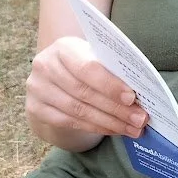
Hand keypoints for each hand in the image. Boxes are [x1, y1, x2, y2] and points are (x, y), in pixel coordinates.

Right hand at [25, 35, 147, 141]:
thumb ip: (112, 68)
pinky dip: (95, 127)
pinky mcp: (35, 108)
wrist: (54, 77)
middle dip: (116, 109)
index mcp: (64, 47)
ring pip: (78, 111)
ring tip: (132, 128)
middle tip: (140, 119)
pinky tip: (114, 130)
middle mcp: (45, 65)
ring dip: (109, 122)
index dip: (110, 85)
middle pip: (84, 92)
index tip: (132, 98)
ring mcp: (37, 88)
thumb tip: (141, 90)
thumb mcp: (94, 57)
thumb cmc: (84, 64)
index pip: (87, 68)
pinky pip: (69, 122)